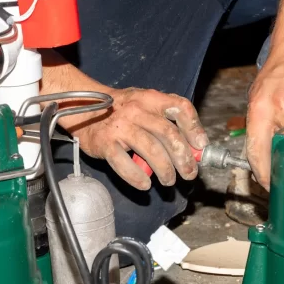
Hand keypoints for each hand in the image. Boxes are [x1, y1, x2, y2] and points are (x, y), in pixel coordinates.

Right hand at [60, 87, 208, 189]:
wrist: (83, 110)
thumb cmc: (121, 112)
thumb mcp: (144, 107)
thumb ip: (166, 123)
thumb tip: (192, 149)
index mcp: (150, 99)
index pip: (180, 107)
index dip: (194, 127)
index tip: (200, 146)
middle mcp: (136, 110)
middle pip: (168, 133)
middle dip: (183, 157)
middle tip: (190, 173)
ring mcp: (120, 127)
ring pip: (150, 149)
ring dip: (165, 169)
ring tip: (169, 180)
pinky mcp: (105, 143)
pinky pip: (124, 163)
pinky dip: (137, 176)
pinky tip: (145, 184)